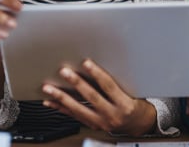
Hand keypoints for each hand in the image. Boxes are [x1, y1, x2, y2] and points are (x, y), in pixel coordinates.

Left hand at [42, 59, 156, 135]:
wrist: (138, 125)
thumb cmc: (136, 106)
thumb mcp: (133, 93)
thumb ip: (116, 83)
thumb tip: (96, 67)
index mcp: (124, 105)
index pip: (109, 86)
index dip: (97, 73)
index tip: (86, 62)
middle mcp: (112, 115)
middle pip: (92, 97)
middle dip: (76, 83)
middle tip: (64, 72)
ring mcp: (101, 122)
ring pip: (78, 109)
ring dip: (62, 97)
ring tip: (49, 88)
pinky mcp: (93, 125)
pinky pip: (74, 116)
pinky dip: (61, 108)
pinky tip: (50, 102)